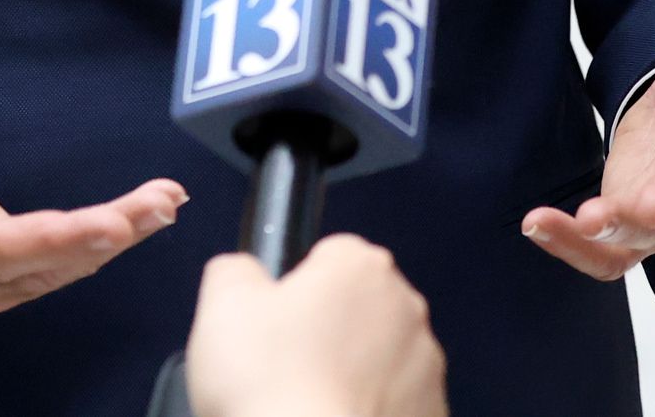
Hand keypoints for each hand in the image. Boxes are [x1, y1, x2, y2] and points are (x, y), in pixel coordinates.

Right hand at [187, 236, 446, 416]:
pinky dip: (365, 410)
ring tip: (303, 402)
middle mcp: (404, 308)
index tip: (273, 319)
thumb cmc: (275, 389)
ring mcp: (425, 366)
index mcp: (359, 267)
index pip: (327, 254)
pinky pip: (392, 401)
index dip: (293, 288)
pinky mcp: (432, 413)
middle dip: (324, 329)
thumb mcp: (222, 303)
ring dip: (348, 372)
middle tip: (282, 365)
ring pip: (376, 356)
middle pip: (355, 306)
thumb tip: (245, 275)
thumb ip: (236, 270)